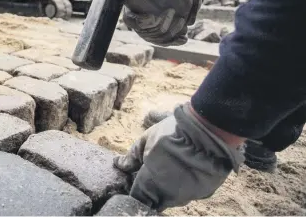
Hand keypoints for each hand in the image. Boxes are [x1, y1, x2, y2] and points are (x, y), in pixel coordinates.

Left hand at [113, 104, 243, 211]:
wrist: (210, 128)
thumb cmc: (174, 131)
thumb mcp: (147, 139)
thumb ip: (132, 156)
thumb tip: (118, 164)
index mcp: (151, 180)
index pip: (138, 197)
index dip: (136, 190)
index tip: (136, 183)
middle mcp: (169, 193)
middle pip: (156, 200)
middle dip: (152, 191)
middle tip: (153, 177)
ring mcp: (188, 194)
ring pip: (172, 199)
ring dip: (168, 190)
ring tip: (170, 172)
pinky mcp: (204, 192)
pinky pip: (189, 194)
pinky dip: (184, 186)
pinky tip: (184, 173)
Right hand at [123, 0, 202, 45]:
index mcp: (133, 11)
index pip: (132, 21)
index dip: (143, 22)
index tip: (153, 16)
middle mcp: (139, 25)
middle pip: (149, 32)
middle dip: (163, 22)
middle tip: (172, 10)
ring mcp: (150, 33)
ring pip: (160, 38)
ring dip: (173, 29)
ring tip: (182, 19)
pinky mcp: (162, 38)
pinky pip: (167, 44)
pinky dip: (176, 40)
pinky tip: (184, 38)